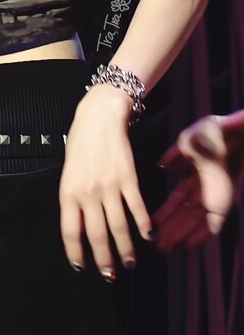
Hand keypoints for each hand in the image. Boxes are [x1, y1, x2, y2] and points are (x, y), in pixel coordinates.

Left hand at [59, 85, 152, 280]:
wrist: (100, 115)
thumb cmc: (81, 142)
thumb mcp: (68, 170)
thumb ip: (74, 197)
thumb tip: (82, 228)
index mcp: (68, 191)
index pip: (70, 231)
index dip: (76, 253)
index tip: (81, 267)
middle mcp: (88, 192)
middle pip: (97, 235)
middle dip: (104, 259)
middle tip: (110, 274)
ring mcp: (109, 186)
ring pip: (118, 227)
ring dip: (126, 249)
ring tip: (130, 262)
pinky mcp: (128, 178)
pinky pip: (137, 207)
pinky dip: (144, 224)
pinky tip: (148, 235)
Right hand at [153, 114, 234, 250]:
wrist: (230, 135)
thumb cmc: (212, 133)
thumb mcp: (187, 142)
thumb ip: (175, 156)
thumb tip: (161, 166)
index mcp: (194, 177)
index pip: (177, 200)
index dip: (165, 213)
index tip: (152, 224)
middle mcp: (203, 192)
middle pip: (183, 215)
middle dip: (170, 230)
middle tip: (156, 245)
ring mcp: (213, 199)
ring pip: (194, 223)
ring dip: (180, 236)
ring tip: (166, 249)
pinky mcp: (223, 204)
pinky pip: (211, 225)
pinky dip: (200, 236)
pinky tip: (188, 246)